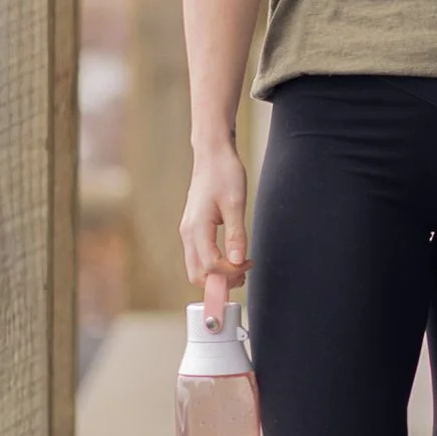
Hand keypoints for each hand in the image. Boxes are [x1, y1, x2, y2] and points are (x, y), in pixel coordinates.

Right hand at [181, 138, 249, 318]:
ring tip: (240, 266)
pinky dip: (213, 263)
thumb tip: (239, 261)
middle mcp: (188, 233)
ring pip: (196, 267)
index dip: (230, 272)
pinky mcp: (193, 229)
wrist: (212, 154)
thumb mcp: (236, 203)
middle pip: (196, 274)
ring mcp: (188, 231)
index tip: (248, 264)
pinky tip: (231, 256)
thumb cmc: (224, 174)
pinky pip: (199, 255)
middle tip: (243, 274)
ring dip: (216, 274)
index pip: (210, 266)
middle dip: (220, 281)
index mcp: (197, 228)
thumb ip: (236, 234)